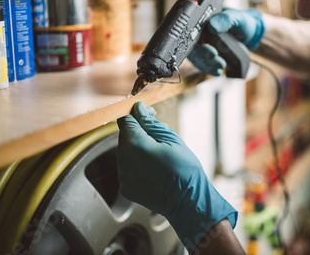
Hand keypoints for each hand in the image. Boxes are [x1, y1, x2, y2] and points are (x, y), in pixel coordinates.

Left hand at [117, 101, 236, 252]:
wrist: (187, 200)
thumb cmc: (184, 168)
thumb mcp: (170, 138)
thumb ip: (150, 122)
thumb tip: (138, 108)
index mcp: (134, 144)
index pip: (125, 120)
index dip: (136, 114)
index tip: (147, 114)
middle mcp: (123, 159)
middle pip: (124, 136)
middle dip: (137, 131)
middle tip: (157, 134)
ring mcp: (122, 175)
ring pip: (125, 152)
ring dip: (137, 148)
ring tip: (158, 154)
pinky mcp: (125, 187)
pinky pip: (127, 168)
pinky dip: (137, 165)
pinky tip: (153, 168)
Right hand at [188, 8, 264, 75]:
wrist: (249, 34)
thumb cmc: (243, 23)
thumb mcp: (237, 18)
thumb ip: (226, 19)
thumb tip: (211, 26)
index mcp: (204, 20)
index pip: (192, 31)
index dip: (198, 43)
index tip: (212, 51)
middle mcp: (200, 32)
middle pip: (193, 46)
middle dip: (203, 55)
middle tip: (216, 58)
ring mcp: (202, 44)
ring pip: (197, 57)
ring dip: (206, 64)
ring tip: (221, 66)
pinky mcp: (207, 54)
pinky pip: (202, 63)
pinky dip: (208, 69)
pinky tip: (217, 71)